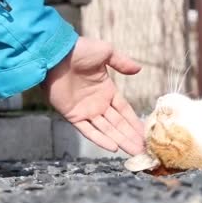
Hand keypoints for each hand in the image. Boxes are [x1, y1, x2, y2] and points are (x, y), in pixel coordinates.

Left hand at [42, 36, 144, 154]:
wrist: (55, 53)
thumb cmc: (80, 50)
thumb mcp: (106, 52)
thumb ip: (122, 62)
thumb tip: (139, 69)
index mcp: (107, 90)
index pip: (124, 110)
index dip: (135, 122)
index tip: (146, 133)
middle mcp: (98, 103)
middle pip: (118, 124)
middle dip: (131, 136)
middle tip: (144, 149)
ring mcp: (86, 111)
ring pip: (107, 130)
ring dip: (121, 141)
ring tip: (135, 152)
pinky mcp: (72, 115)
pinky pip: (88, 130)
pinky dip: (100, 139)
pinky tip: (113, 148)